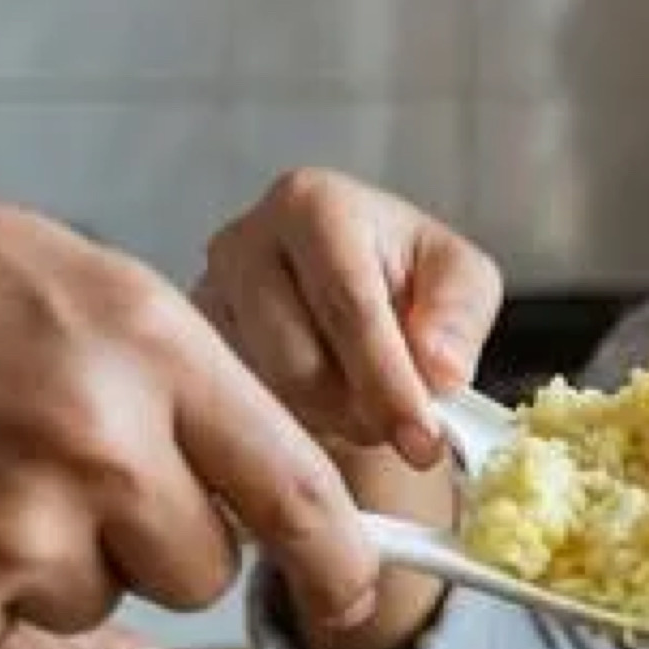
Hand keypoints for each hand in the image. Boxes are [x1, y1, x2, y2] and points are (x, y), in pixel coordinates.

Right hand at [0, 152, 384, 648]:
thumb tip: (244, 460)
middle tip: (50, 474)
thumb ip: (152, 367)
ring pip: (99, 604)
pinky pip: (0, 633)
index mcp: (139, 346)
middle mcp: (99, 449)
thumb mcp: (34, 267)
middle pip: (204, 567)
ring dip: (47, 563)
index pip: (299, 485)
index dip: (339, 553)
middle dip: (151, 541)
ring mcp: (19, 544)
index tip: (358, 583)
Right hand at [195, 169, 503, 648]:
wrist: (355, 290)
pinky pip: (234, 415)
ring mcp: (203, 300)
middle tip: (398, 431)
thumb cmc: (409, 281)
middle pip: (298, 363)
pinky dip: (287, 430)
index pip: (349, 305)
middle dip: (359, 413)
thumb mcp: (462, 281)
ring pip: (264, 400)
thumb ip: (461, 315)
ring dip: (327, 426)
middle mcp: (243, 244)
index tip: (423, 442)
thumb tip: (440, 371)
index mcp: (313, 206)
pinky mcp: (186, 352)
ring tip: (360, 410)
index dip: (390, 382)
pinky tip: (316, 415)